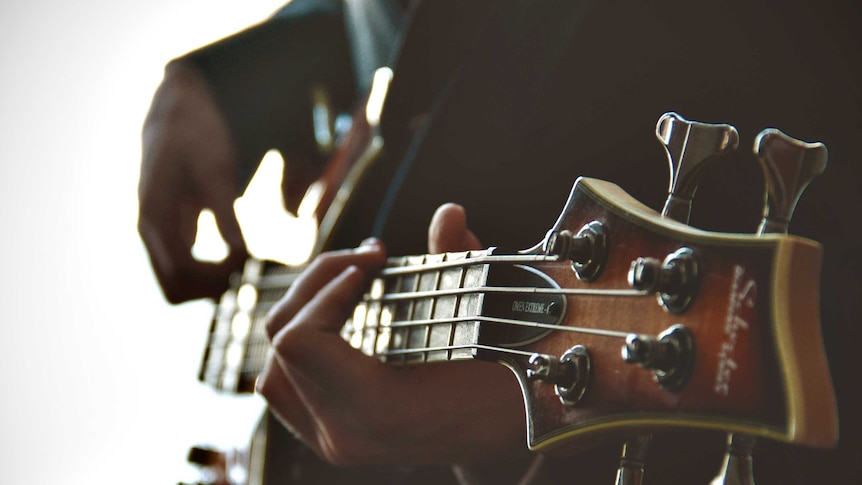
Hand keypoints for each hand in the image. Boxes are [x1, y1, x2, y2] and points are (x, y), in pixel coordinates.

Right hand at [138, 61, 246, 302]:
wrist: (177, 110)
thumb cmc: (197, 134)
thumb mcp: (216, 170)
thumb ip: (226, 214)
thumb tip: (242, 254)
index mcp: (155, 217)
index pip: (183, 272)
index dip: (219, 273)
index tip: (248, 255)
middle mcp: (149, 231)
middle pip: (174, 289)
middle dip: (212, 285)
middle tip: (246, 263)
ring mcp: (156, 232)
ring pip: (177, 283)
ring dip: (210, 282)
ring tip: (243, 258)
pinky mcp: (169, 229)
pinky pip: (184, 267)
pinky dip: (209, 270)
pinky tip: (237, 251)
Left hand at [257, 204, 531, 469]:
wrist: (517, 430)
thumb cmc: (511, 378)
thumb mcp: (491, 321)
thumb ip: (462, 264)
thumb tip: (448, 214)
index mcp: (379, 410)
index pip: (300, 341)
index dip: (327, 288)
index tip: (373, 262)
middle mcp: (346, 434)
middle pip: (283, 343)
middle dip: (319, 285)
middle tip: (369, 259)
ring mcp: (335, 442)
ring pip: (273, 370)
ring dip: (305, 316)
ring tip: (350, 287)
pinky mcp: (332, 438)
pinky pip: (286, 389)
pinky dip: (301, 350)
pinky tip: (340, 321)